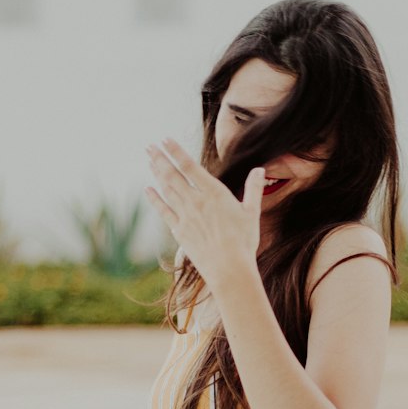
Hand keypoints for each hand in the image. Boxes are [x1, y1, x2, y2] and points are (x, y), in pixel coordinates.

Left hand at [144, 136, 264, 288]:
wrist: (229, 268)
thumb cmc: (244, 241)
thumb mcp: (252, 213)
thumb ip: (253, 189)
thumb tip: (259, 170)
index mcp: (214, 193)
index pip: (190, 166)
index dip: (176, 151)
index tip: (166, 139)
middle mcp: (196, 201)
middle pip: (173, 175)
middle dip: (160, 158)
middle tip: (149, 146)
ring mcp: (185, 216)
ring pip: (167, 189)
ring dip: (157, 173)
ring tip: (149, 160)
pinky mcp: (180, 231)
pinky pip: (164, 211)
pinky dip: (155, 199)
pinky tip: (148, 190)